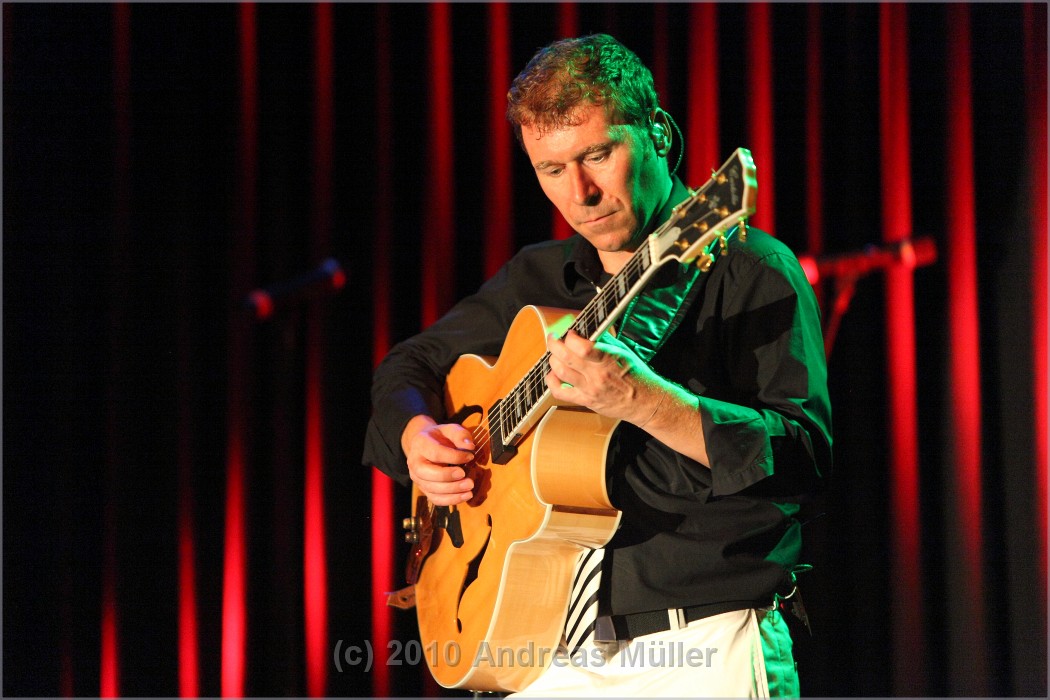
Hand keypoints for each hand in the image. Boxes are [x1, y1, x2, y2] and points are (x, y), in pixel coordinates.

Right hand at [401, 415, 474, 505]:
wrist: (426, 445)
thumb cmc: (441, 437)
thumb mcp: (451, 429)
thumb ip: (461, 435)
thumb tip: (469, 447)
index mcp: (420, 443)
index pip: (435, 453)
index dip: (454, 457)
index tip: (470, 457)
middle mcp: (414, 462)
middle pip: (427, 473)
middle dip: (448, 477)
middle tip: (467, 477)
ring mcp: (417, 477)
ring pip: (431, 489)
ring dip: (452, 491)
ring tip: (470, 487)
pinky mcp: (424, 488)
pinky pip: (435, 498)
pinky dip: (450, 500)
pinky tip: (465, 496)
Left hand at [545, 330, 662, 424]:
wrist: (645, 402)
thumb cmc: (637, 376)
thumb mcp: (624, 352)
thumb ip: (604, 340)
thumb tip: (587, 328)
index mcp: (608, 359)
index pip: (581, 346)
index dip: (570, 336)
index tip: (570, 332)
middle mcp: (597, 375)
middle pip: (566, 357)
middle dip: (554, 344)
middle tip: (553, 338)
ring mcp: (590, 389)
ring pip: (560, 372)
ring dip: (552, 360)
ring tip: (555, 354)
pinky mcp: (586, 400)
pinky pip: (560, 392)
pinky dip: (552, 381)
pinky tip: (554, 374)